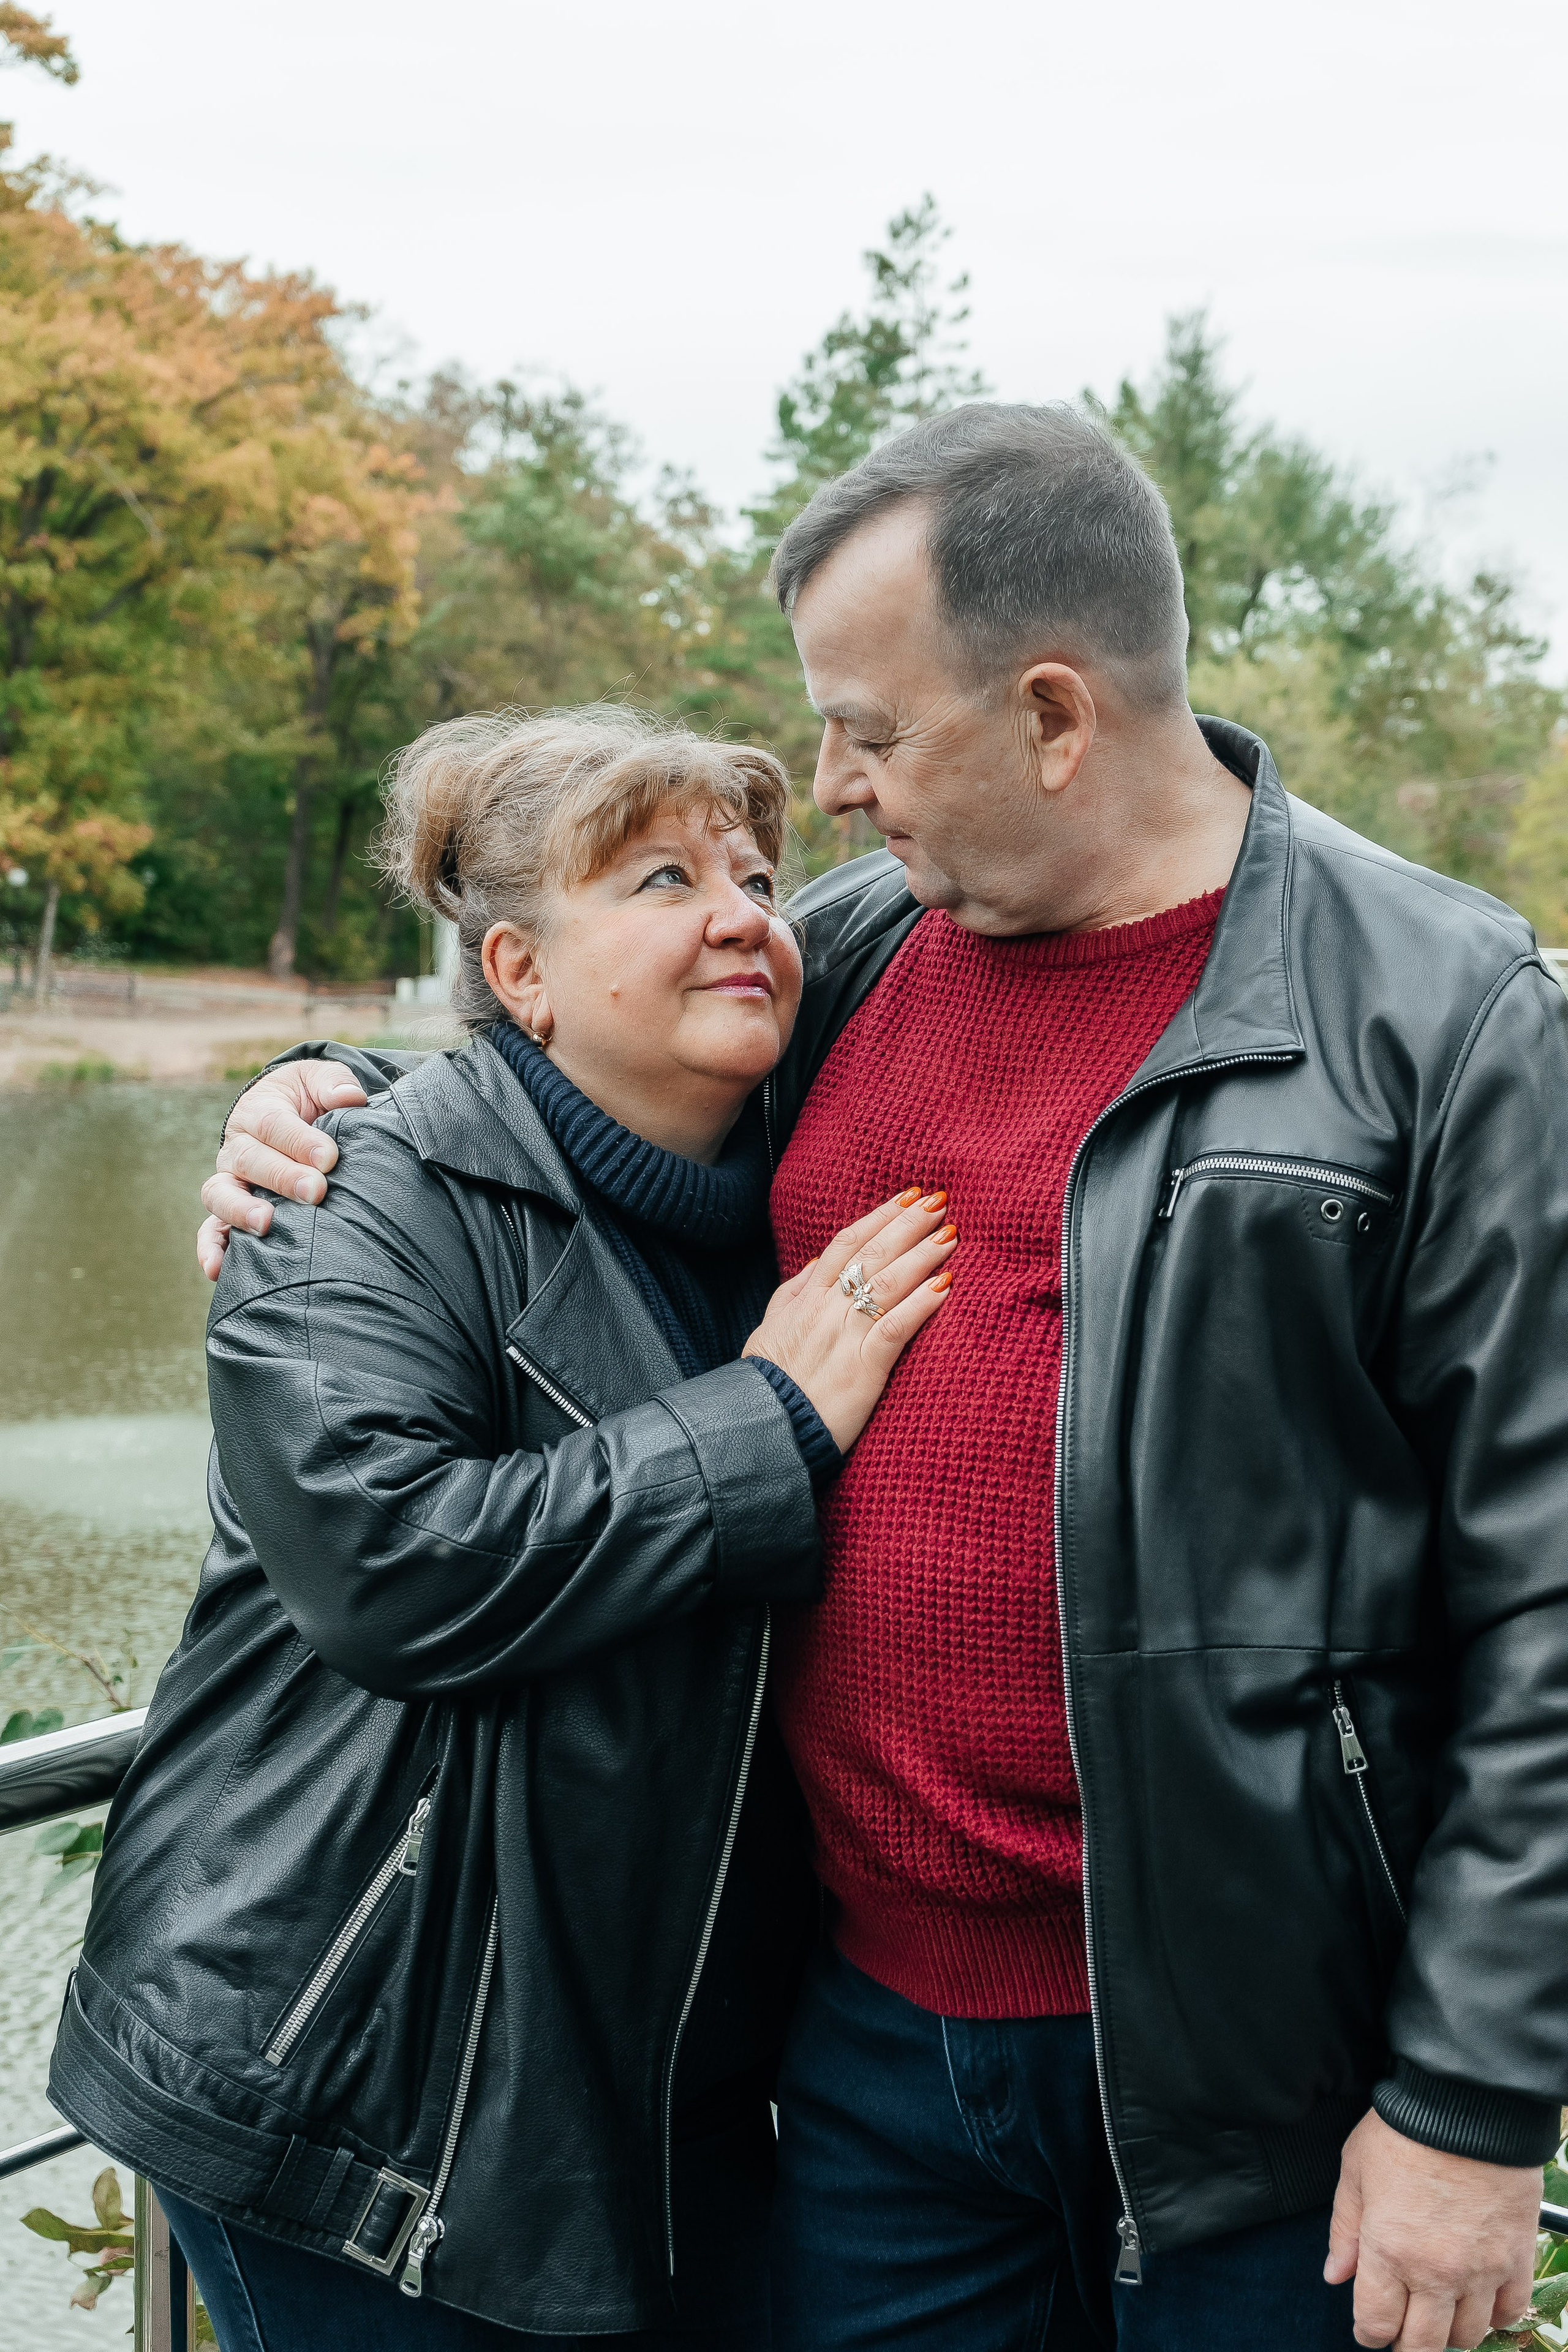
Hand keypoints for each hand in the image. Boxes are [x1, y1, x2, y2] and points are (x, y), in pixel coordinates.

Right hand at [196, 1060, 368, 1280]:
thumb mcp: (320, 1081)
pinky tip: (218, 1270)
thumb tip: (349, 1097)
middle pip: (250, 1160)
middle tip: (315, 1190)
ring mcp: (230, 1182)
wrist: (291, 1116)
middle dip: (282, 1176)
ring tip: (266, 1224)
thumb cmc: (310, 1100)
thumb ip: (333, 1083)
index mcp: (259, 1111)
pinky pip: (211, 1230)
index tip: (329, 1158)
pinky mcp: (228, 1212)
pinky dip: (211, 1249)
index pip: (275, 1125)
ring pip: (221, 1195)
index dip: (300, 1141)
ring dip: (241, 1211)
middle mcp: (238, 1147)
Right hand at [744, 1187, 957, 1453]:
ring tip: (949, 1236)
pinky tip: (945, 1287)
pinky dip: (921, 1304)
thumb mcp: (769, 1331)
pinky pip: (896, 1327)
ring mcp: (844, 1336)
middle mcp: (826, 1309)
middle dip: (908, 1224)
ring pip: (888, 1283)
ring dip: (922, 1255)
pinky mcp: (863, 1368)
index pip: (847, 1243)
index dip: (879, 1217)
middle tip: (939, 1201)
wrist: (763, 1430)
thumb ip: (791, 1295)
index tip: (908, 1197)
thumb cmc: (767, 1384)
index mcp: (806, 1298)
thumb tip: (816, 1264)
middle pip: (873, 1254)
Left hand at [1325, 2109, 1540, 2348]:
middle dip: (1406, 2344)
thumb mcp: (1355, 2170)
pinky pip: (1510, 2312)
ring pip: (1466, 2336)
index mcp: (1388, 2251)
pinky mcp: (1516, 2257)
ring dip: (1448, 2332)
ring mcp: (1480, 2269)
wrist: (1467, 2103)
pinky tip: (1479, 2301)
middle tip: (1402, 2328)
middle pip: (1422, 2345)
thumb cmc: (1404, 2129)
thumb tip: (1335, 2275)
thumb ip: (1344, 2229)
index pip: (1376, 2324)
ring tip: (1439, 2312)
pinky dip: (1494, 2316)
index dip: (1369, 2334)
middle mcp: (1435, 2271)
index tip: (1369, 2327)